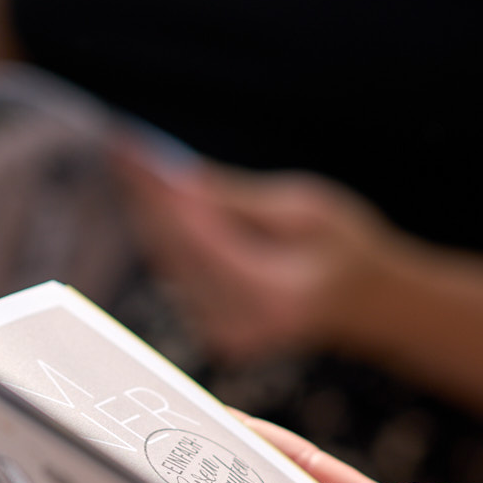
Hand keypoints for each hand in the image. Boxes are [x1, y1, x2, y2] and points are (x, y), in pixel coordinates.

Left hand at [117, 146, 396, 362]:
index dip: (163, 192)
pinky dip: (163, 234)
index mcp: (275, 296)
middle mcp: (242, 325)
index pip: (201, 239)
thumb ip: (238, 201)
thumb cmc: (345, 247)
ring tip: (126, 160)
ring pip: (169, 263)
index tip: (136, 150)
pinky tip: (149, 196)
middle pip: (176, 252)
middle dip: (146, 195)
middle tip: (120, 146)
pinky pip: (178, 275)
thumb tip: (178, 180)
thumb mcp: (305, 208)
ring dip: (147, 211)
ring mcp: (226, 336)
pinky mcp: (214, 332)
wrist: (362, 302)